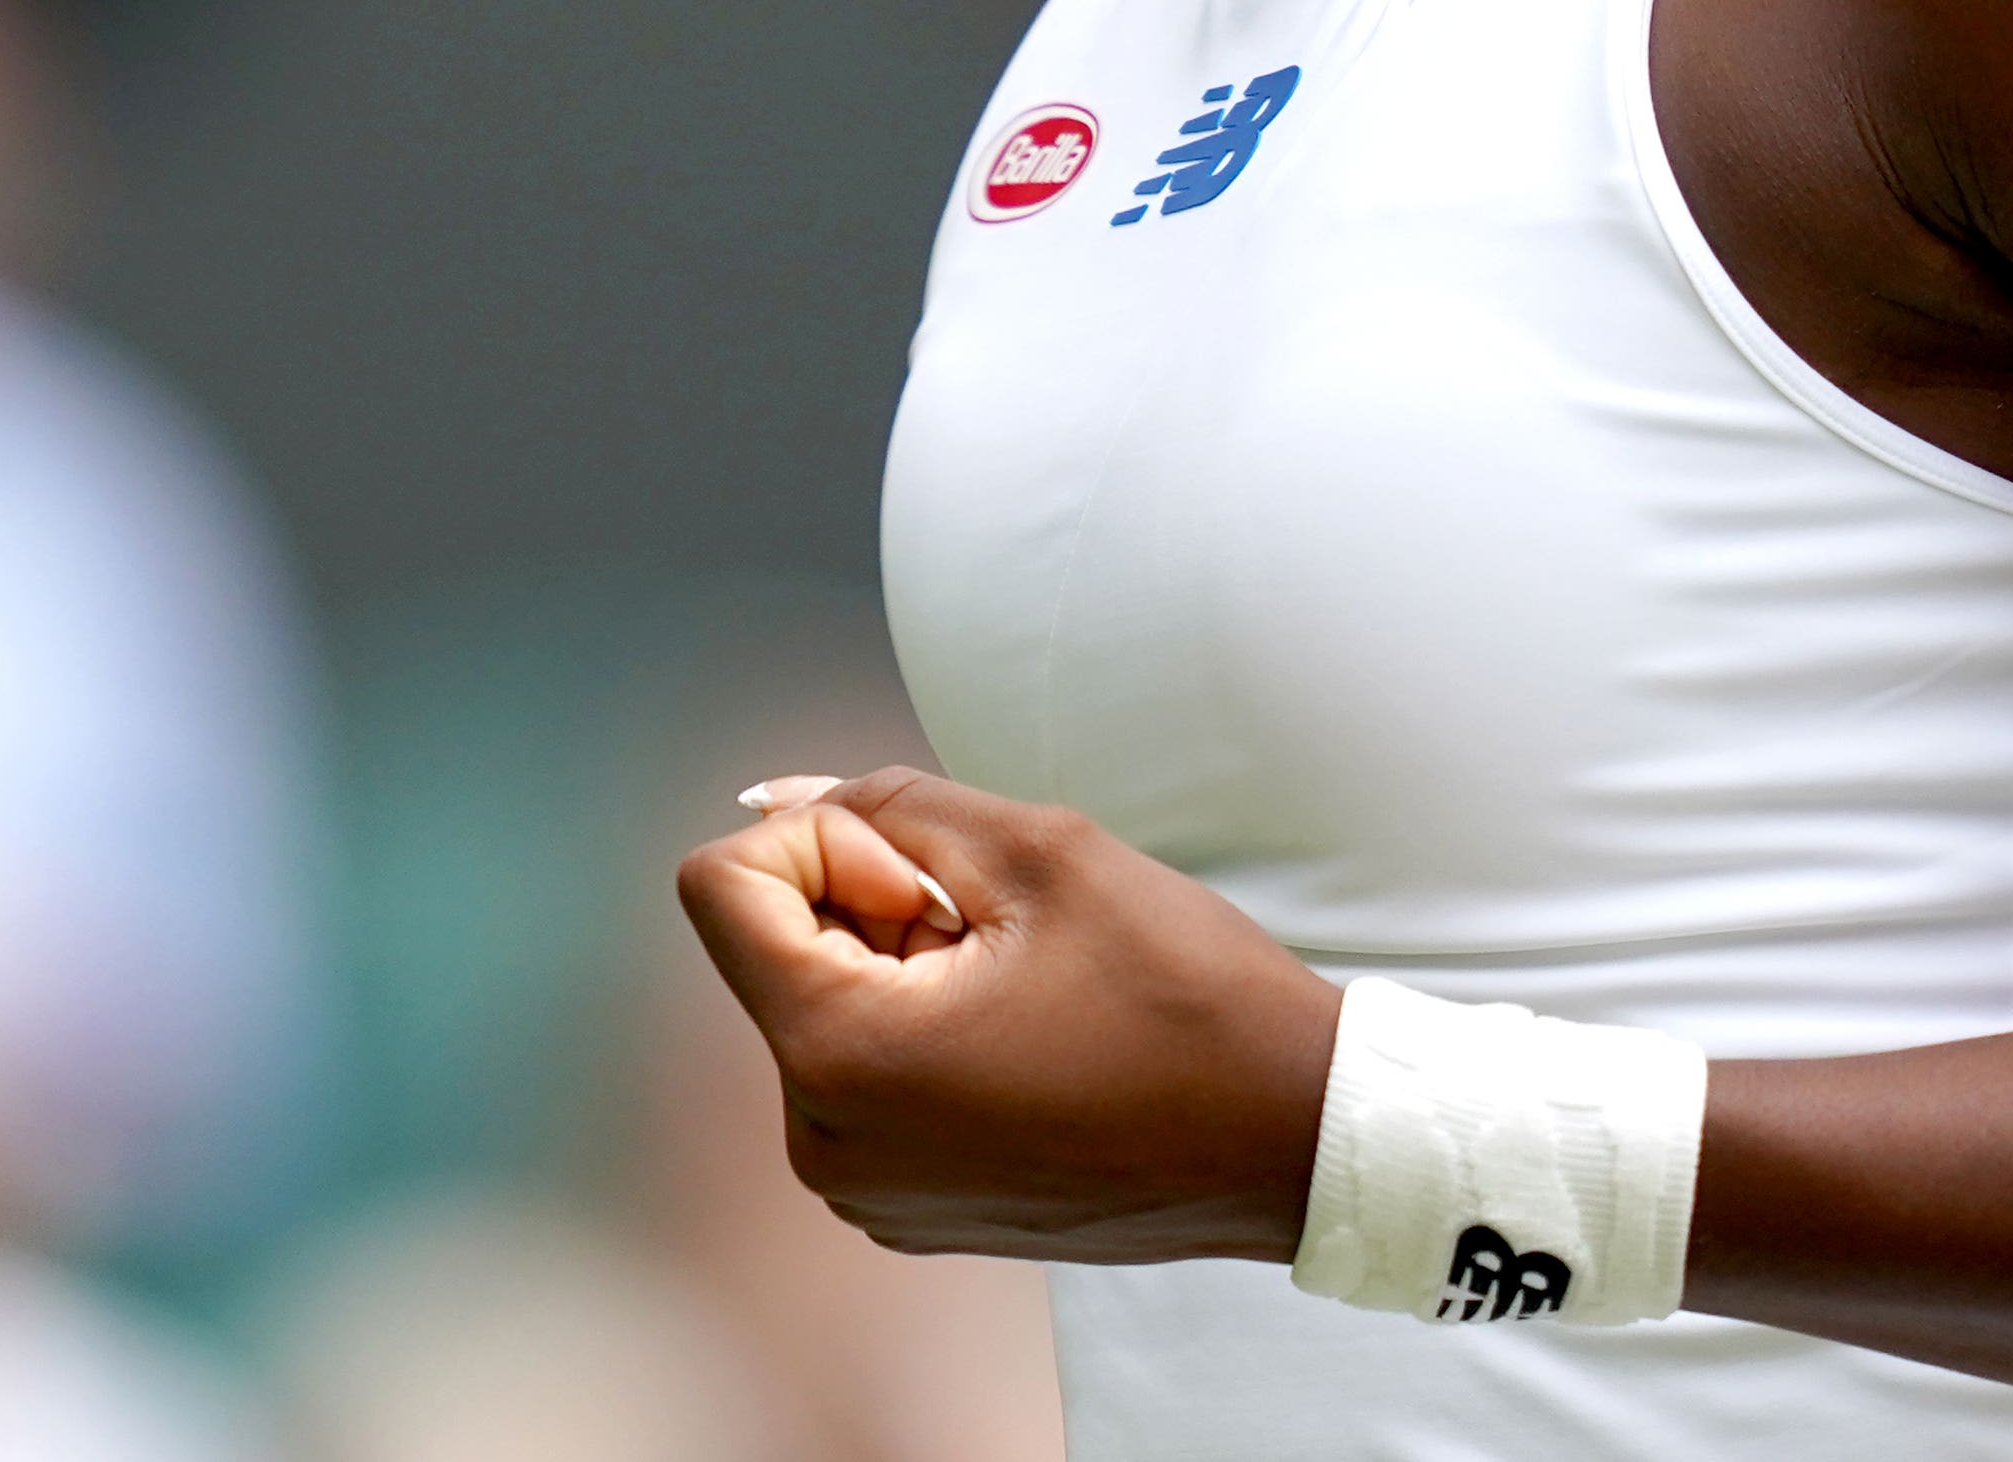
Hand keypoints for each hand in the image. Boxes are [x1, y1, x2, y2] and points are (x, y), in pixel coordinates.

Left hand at [676, 766, 1342, 1264]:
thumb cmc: (1182, 993)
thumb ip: (885, 805)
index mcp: (838, 1058)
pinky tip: (1032, 1040)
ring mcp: (864, 1190)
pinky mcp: (907, 1208)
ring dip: (905, 967)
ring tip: (1031, 990)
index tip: (940, 877)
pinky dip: (926, 1033)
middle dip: (873, 906)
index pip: (723, 887)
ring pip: (827, 1008)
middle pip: (775, 950)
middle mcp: (823, 1144)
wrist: (1290, 1137)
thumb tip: (768, 803)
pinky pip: (868, 1078)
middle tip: (1007, 933)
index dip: (826, 840)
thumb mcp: (1037, 850)